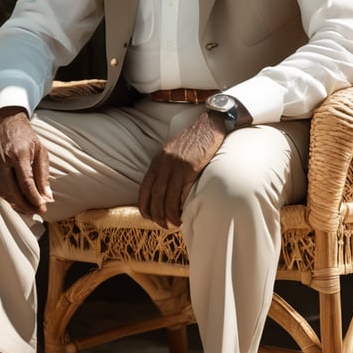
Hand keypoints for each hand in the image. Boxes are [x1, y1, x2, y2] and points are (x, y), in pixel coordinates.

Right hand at [0, 107, 54, 215]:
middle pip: (13, 191)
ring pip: (4, 192)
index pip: (26, 183)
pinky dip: (8, 197)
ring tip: (30, 209)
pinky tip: (18, 201)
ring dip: (17, 204)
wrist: (5, 122)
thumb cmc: (25, 136)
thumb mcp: (40, 150)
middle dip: (26, 205)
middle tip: (38, 212)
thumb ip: (43, 174)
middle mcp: (4, 161)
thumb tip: (47, 197)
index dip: (34, 198)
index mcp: (19, 154)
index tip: (43, 207)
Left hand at [138, 111, 226, 228]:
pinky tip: (183, 215)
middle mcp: (163, 163)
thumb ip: (166, 168)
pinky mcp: (188, 168)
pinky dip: (178, 209)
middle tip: (163, 225)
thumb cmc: (194, 142)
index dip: (144, 206)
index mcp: (157, 160)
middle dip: (156, 215)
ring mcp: (174, 166)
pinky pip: (178, 194)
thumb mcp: (174, 153)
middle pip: (153, 197)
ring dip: (168, 216)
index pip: (144, 189)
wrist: (209, 126)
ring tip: (174, 224)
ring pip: (165, 199)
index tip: (149, 217)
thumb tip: (164, 189)